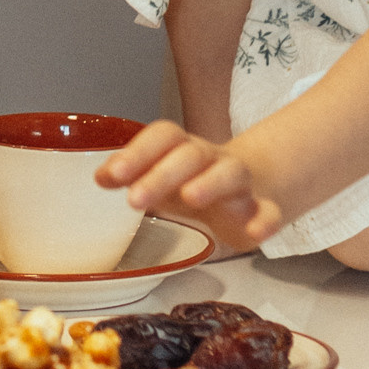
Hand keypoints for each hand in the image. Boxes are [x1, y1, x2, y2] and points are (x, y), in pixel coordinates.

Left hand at [98, 119, 283, 250]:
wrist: (251, 189)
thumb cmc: (194, 182)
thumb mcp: (160, 177)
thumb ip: (133, 175)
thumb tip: (99, 177)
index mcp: (184, 149)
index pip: (163, 136)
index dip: (137, 152)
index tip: (112, 176)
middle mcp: (212, 160)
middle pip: (191, 155)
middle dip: (162, 174)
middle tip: (134, 200)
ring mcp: (240, 184)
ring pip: (230, 174)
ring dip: (210, 183)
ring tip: (189, 197)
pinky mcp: (263, 210)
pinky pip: (269, 211)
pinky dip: (264, 220)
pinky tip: (255, 232)